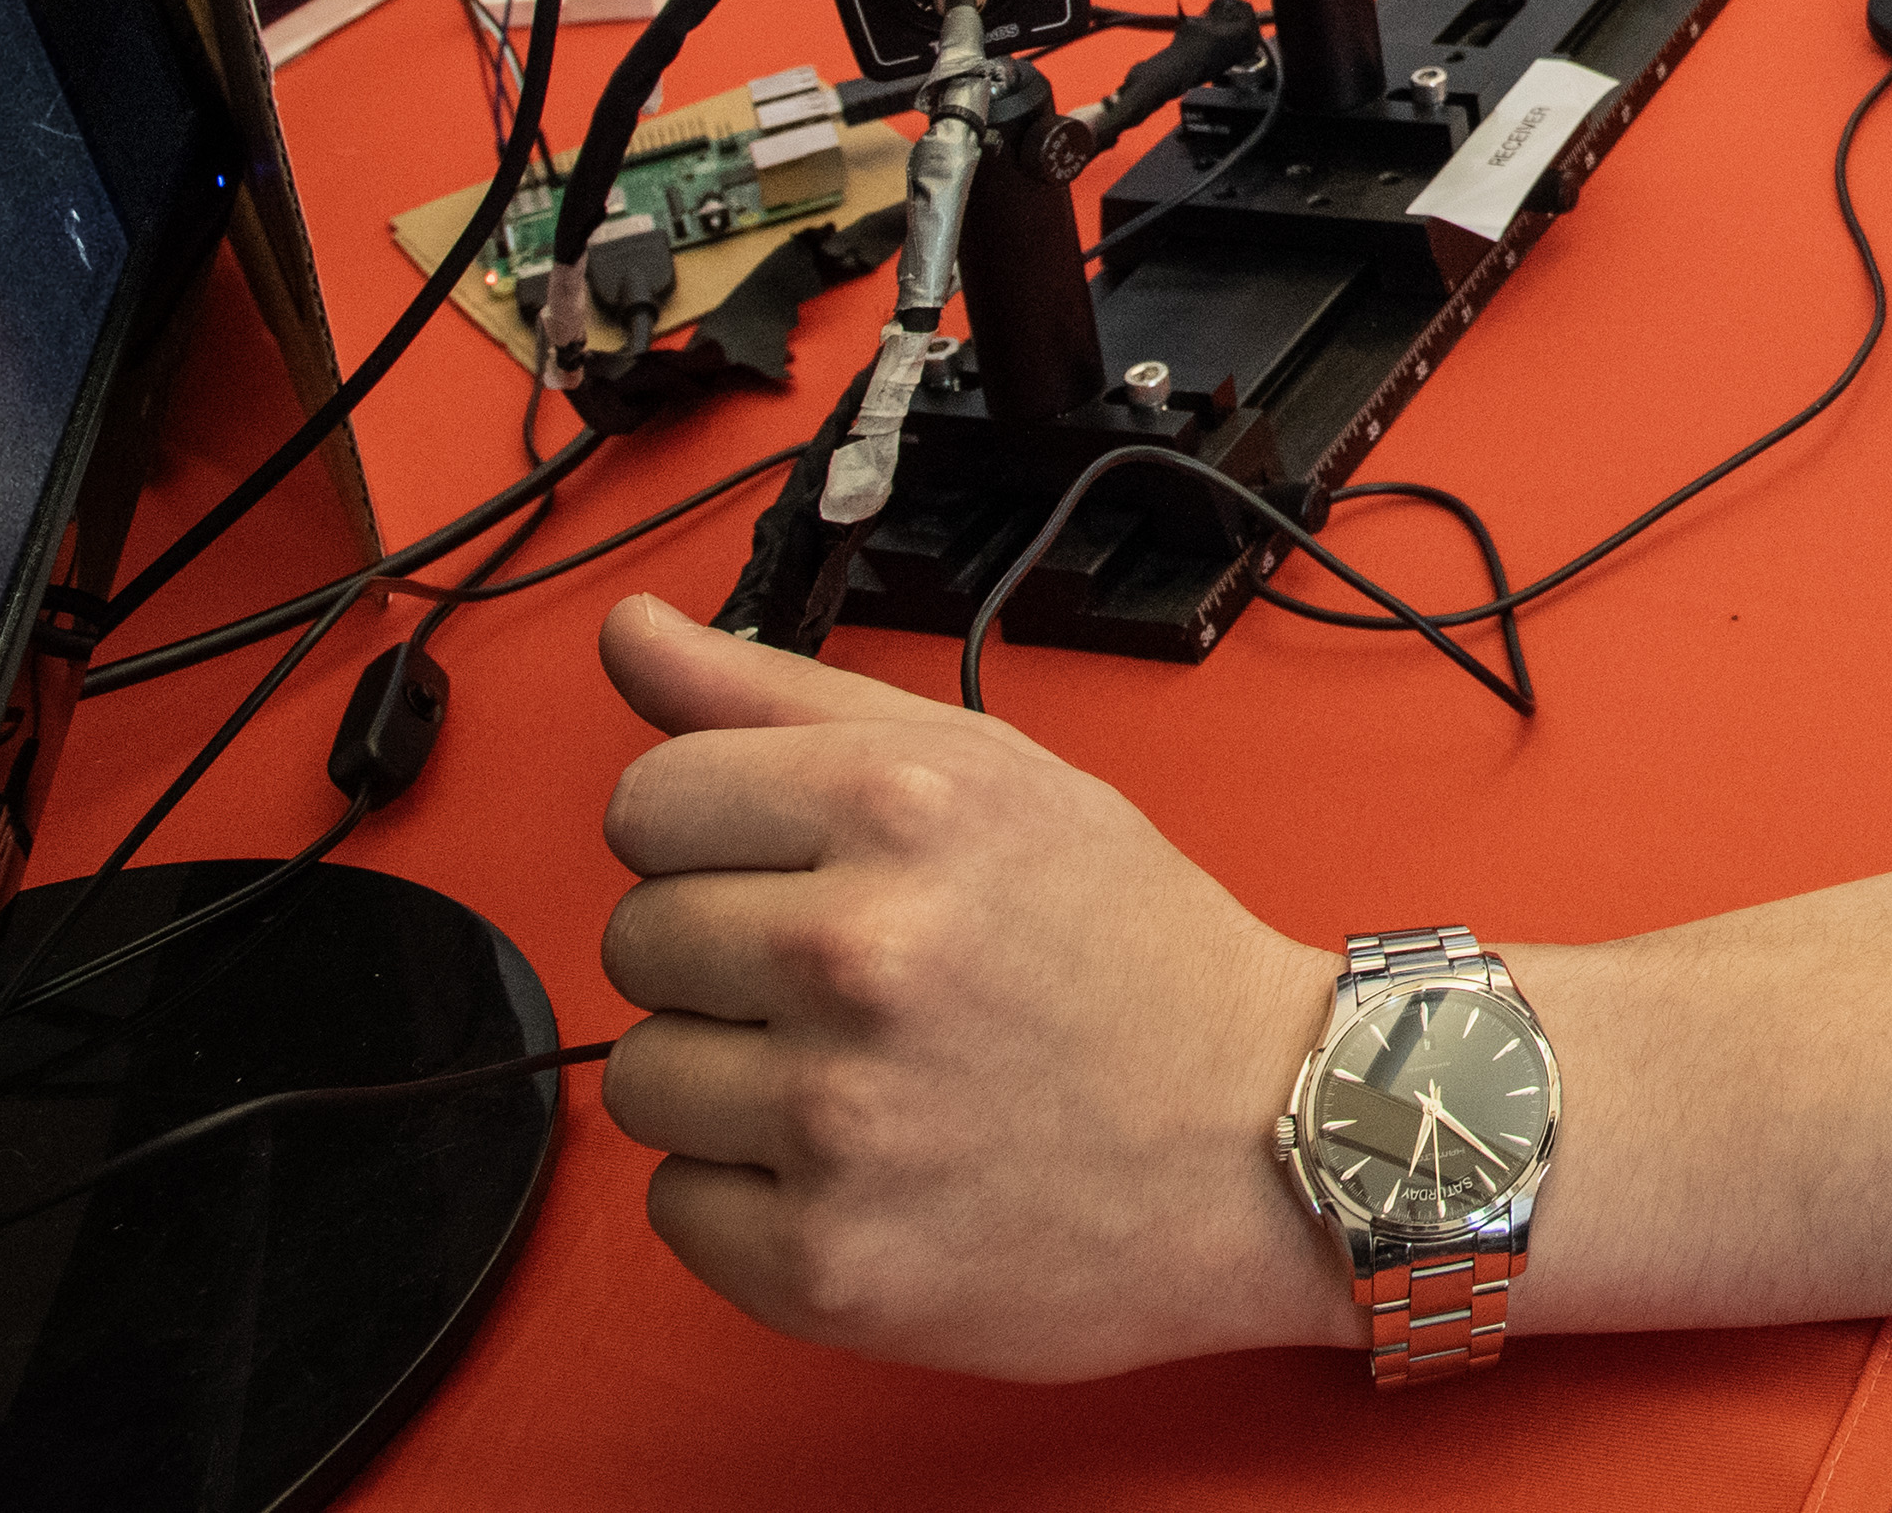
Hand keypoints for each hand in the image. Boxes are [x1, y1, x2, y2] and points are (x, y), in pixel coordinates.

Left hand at [595, 598, 1353, 1375]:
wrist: (1261, 1136)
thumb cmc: (1128, 950)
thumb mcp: (989, 770)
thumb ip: (781, 699)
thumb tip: (631, 630)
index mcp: (900, 806)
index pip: (647, 804)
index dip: (711, 839)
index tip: (788, 872)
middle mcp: (858, 953)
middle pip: (635, 940)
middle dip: (726, 959)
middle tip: (856, 984)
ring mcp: (836, 1118)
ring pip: (642, 1079)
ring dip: (731, 1082)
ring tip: (864, 1076)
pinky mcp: (823, 1261)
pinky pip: (676, 1207)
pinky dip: (752, 1195)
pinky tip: (861, 1166)